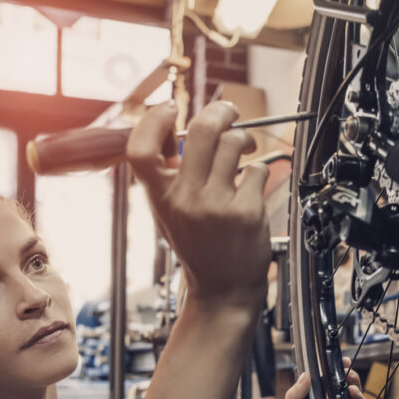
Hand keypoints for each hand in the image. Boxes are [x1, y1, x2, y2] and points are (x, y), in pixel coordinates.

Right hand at [127, 101, 270, 309]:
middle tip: (229, 112)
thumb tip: (179, 126)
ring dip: (244, 139)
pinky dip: (259, 172)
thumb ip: (170, 175)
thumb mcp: (170, 212)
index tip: (169, 108)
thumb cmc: (200, 247)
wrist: (223, 290)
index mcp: (160, 197)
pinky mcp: (245, 211)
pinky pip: (257, 170)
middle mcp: (185, 200)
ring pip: (234, 143)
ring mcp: (216, 205)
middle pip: (200, 131)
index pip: (140, 150)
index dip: (152, 120)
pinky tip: (252, 186)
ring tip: (245, 148)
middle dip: (220, 111)